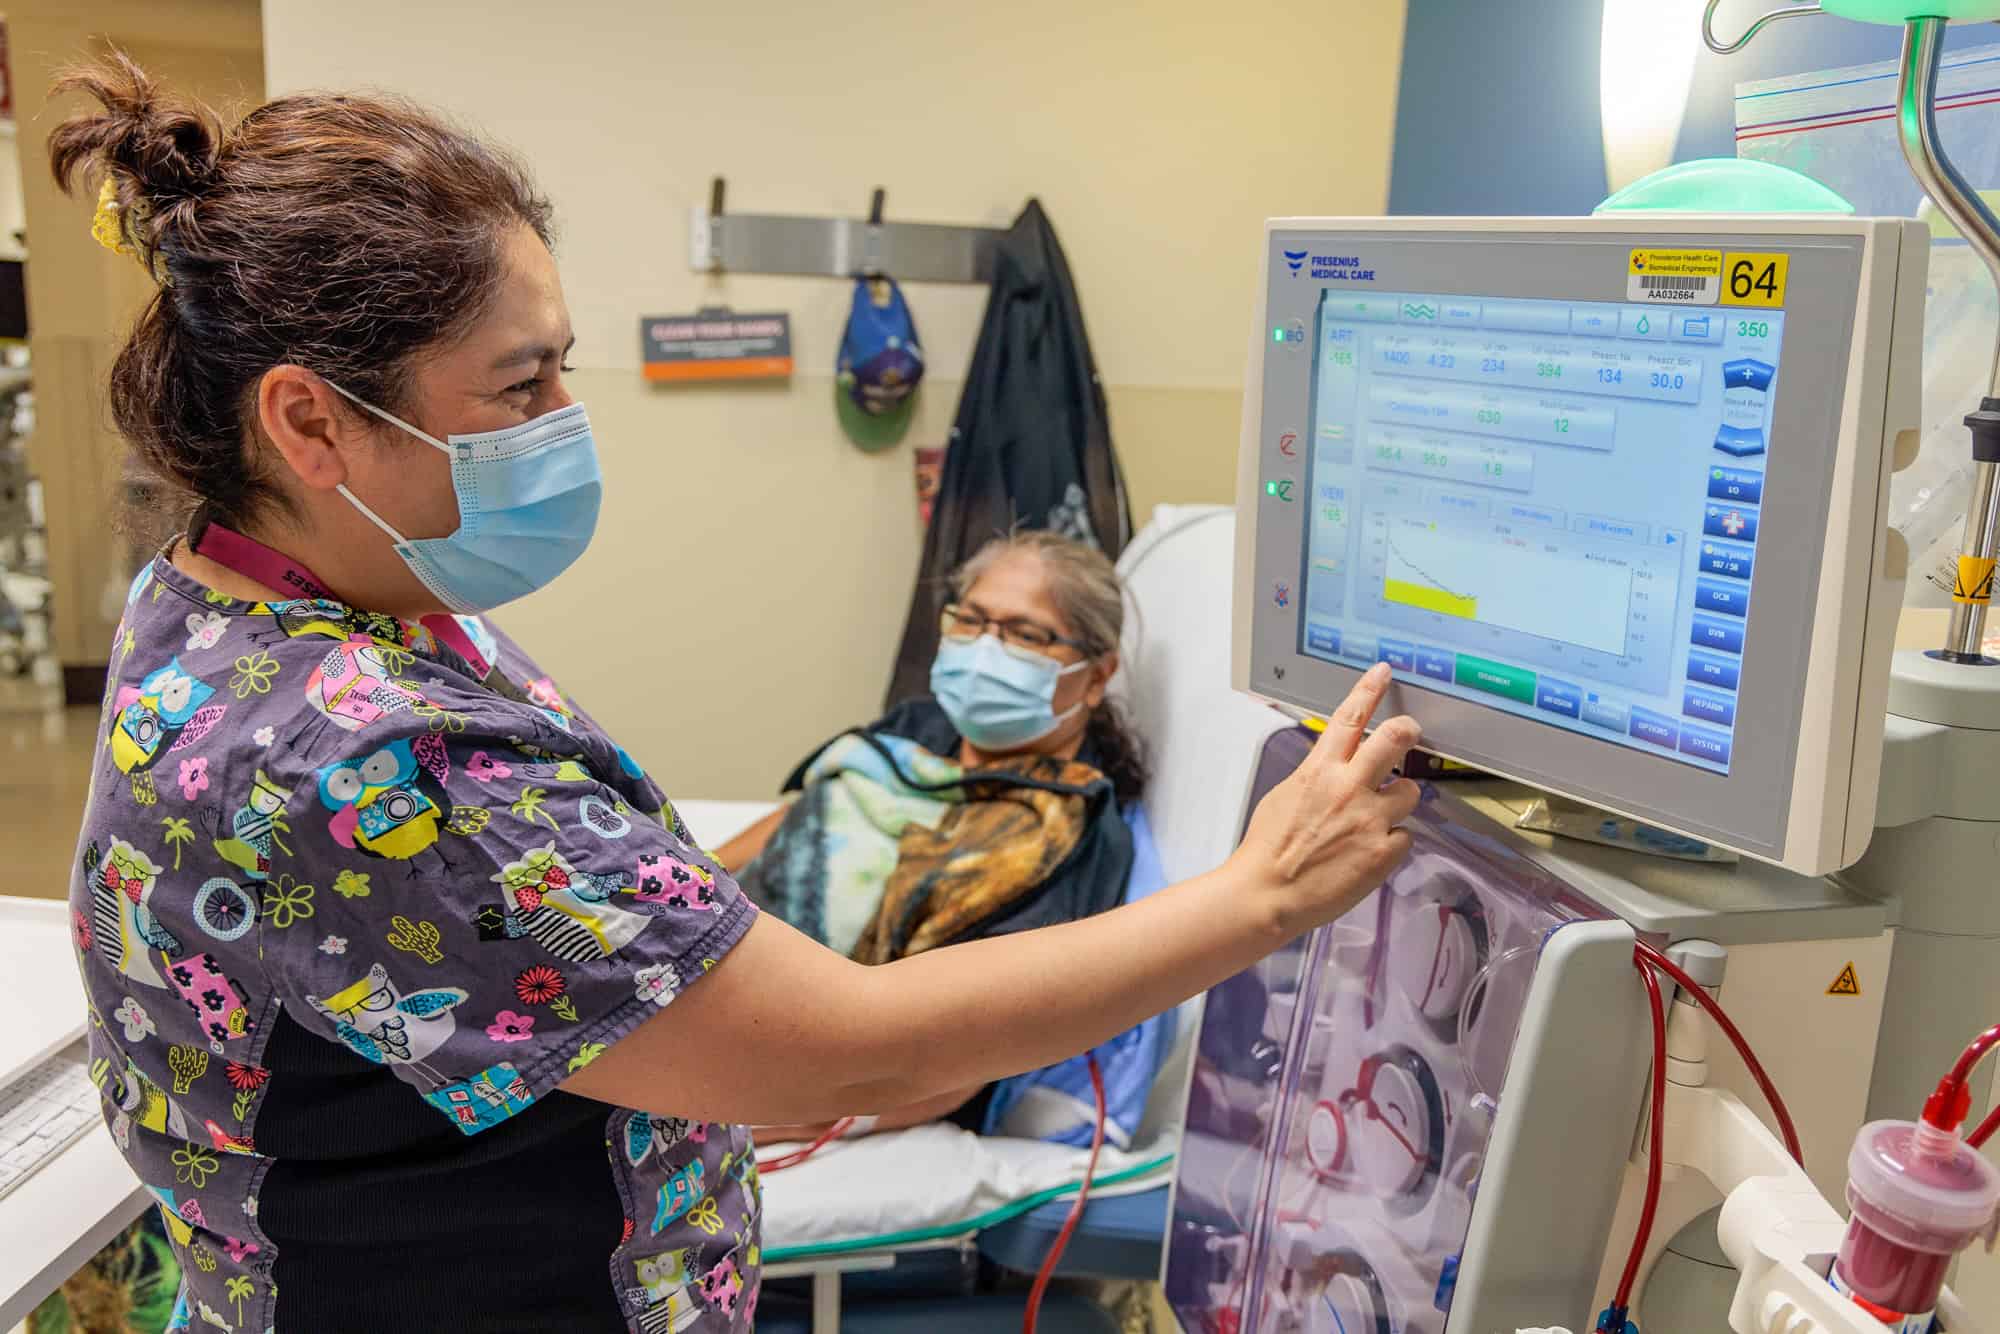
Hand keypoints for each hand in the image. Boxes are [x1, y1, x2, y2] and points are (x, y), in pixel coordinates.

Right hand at [1235, 663, 1421, 937]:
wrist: (1268, 894)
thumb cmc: (1268, 848)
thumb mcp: (1286, 796)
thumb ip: (1318, 777)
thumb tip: (1337, 771)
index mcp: (1319, 771)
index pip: (1349, 718)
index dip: (1369, 690)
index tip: (1383, 672)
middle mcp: (1349, 788)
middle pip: (1394, 740)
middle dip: (1408, 731)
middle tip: (1411, 731)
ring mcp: (1370, 820)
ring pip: (1411, 792)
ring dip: (1399, 801)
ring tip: (1375, 820)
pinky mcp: (1383, 852)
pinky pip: (1404, 837)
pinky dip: (1390, 843)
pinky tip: (1366, 855)